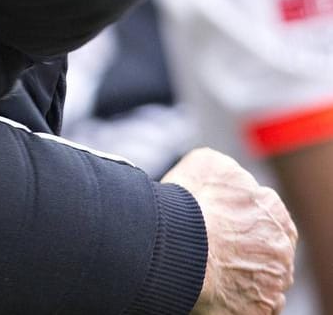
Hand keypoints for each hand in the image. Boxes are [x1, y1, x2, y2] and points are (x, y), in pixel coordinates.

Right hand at [163, 149, 295, 313]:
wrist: (182, 247)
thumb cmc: (191, 204)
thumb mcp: (207, 163)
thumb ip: (226, 169)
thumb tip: (226, 174)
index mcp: (273, 210)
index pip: (262, 214)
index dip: (236, 217)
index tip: (216, 221)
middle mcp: (282, 247)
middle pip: (264, 248)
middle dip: (243, 248)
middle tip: (211, 248)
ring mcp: (275, 281)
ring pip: (262, 279)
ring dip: (243, 276)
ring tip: (209, 271)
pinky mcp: (261, 308)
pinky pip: (253, 306)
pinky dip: (237, 300)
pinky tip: (216, 290)